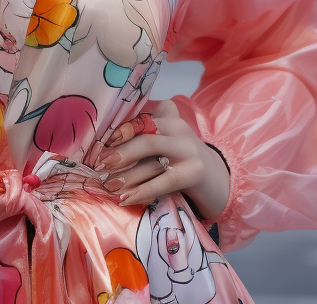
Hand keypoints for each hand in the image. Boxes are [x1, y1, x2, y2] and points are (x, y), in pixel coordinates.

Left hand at [95, 99, 229, 221]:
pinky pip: (164, 182)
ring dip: (126, 175)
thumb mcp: (164, 140)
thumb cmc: (181, 158)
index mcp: (168, 116)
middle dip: (119, 152)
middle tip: (99, 165)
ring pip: (152, 159)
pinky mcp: (195, 173)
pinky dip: (142, 191)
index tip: (97, 147)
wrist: (218, 178)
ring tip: (108, 185)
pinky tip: (126, 199)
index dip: (117, 133)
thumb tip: (104, 144)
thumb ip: (143, 133)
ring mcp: (189, 150)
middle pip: (144, 137)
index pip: (139, 120)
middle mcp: (179, 128)